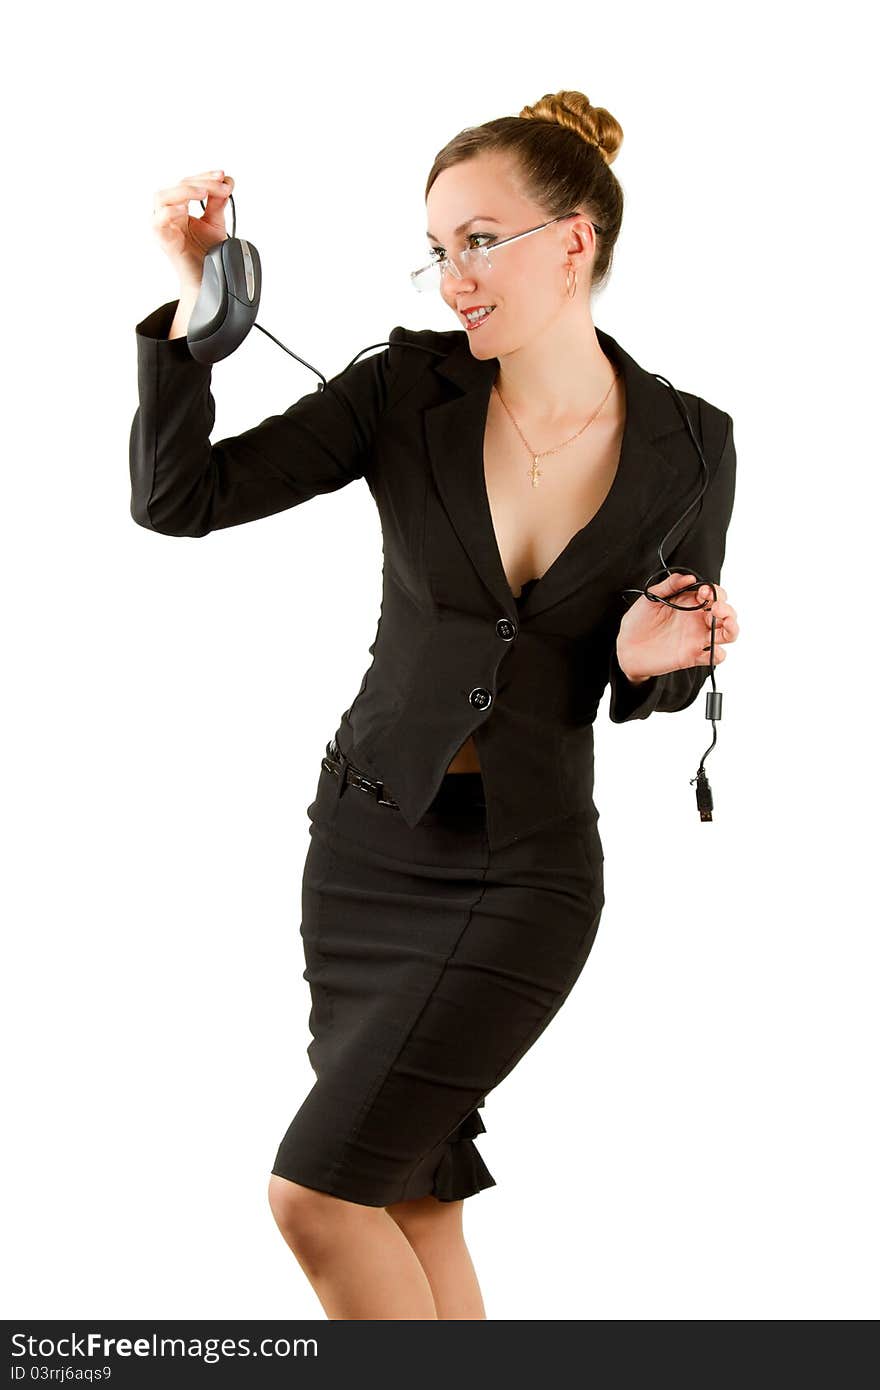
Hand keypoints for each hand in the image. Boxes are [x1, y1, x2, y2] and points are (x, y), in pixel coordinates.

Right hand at [151, 169, 234, 286]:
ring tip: (204, 193)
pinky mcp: (162, 239)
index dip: (205, 176)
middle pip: (178, 186)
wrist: (208, 280)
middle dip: (202, 182)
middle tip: (222, 187)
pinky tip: (185, 210)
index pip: (188, 182)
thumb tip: (226, 181)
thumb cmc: (207, 254)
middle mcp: (169, 213)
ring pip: (163, 197)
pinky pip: (158, 220)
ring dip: (185, 191)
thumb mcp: (215, 222)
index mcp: (179, 207)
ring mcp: (163, 225)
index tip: (223, 176)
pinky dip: (170, 212)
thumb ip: (218, 202)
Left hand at [616, 571, 739, 683]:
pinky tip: (712, 648)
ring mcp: (697, 638)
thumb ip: (669, 585)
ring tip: (725, 623)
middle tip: (715, 608)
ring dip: (732, 627)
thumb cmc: (637, 622)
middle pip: (726, 613)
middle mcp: (697, 620)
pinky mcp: (693, 656)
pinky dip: (719, 653)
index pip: (714, 595)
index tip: (703, 592)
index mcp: (690, 604)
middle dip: (727, 609)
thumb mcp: (650, 598)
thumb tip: (689, 577)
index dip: (715, 592)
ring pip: (728, 633)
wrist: (626, 648)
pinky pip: (715, 656)